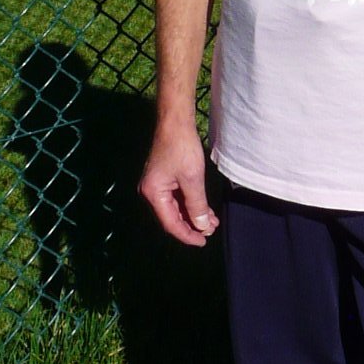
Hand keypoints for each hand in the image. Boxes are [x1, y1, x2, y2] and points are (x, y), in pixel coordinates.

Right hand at [137, 121, 218, 246]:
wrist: (175, 122)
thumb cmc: (182, 148)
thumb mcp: (192, 179)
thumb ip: (197, 205)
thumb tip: (202, 227)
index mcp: (153, 194)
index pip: (170, 223)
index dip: (187, 235)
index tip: (203, 241)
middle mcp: (151, 192)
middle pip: (172, 217)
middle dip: (192, 225)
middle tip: (211, 230)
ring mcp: (157, 185)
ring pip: (176, 208)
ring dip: (194, 215)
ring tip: (211, 221)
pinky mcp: (164, 178)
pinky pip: (177, 197)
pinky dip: (190, 204)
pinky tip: (205, 209)